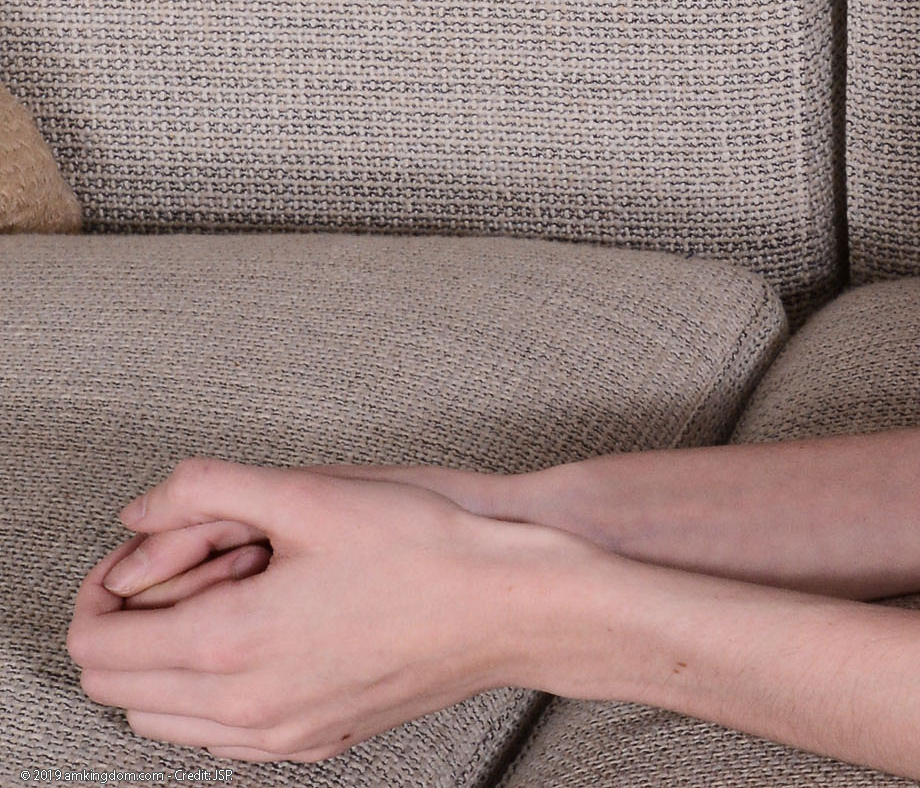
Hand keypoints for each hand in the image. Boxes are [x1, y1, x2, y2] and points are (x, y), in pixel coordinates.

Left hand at [68, 457, 586, 762]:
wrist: (512, 606)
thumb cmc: (426, 548)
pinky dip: (209, 699)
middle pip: (115, 688)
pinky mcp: (315, 743)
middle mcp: (244, 706)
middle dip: (128, 625)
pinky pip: (220, 739)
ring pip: (161, 721)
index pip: (96, 642)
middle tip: (181, 572)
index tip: (139, 555)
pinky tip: (258, 646)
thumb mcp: (311, 493)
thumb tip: (143, 510)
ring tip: (223, 606)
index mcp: (229, 643)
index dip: (101, 588)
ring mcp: (280, 734)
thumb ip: (206, 488)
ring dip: (164, 666)